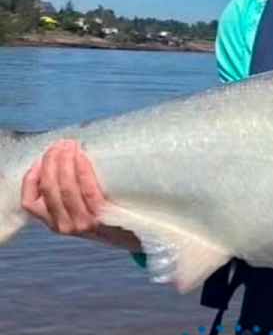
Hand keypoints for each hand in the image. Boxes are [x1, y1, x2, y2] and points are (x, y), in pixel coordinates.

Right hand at [20, 139, 141, 251]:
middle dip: (51, 161)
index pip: (29, 201)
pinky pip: (87, 190)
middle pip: (48, 188)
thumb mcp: (81, 210)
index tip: (41, 158)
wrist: (137, 234)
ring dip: (64, 162)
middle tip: (61, 143)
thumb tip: (62, 158)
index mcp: (54, 222)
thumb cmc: (108, 215)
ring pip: (65, 188)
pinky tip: (82, 157)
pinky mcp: (102, 217)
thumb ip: (69, 192)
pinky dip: (81, 171)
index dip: (31, 178)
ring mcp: (83, 223)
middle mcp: (64, 225)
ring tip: (70, 145)